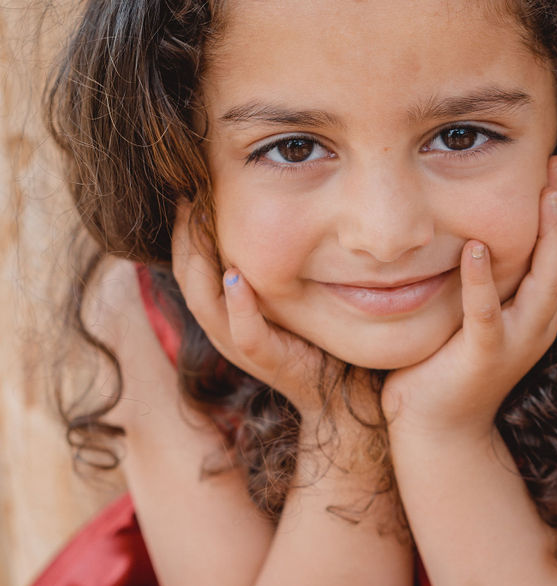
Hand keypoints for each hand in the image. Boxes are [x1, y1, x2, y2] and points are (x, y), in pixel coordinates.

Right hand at [171, 200, 340, 424]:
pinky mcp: (270, 362)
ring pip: (206, 305)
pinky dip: (239, 307)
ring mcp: (245, 348)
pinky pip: (246, 335)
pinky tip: (237, 277)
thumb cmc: (316, 338)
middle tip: (189, 198)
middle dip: (185, 239)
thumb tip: (270, 214)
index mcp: (226, 312)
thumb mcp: (287, 295)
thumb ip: (271, 266)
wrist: (342, 393)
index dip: (185, 232)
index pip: (191, 267)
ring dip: (202, 263)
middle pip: (189, 281)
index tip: (189, 192)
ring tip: (202, 223)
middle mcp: (227, 329)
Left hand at [381, 157, 556, 438]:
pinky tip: (475, 248)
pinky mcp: (485, 356)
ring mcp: (516, 341)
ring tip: (543, 194)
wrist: (437, 429)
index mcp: (537, 311)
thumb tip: (468, 226)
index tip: (555, 167)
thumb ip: (482, 277)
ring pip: (546, 282)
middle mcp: (538, 324)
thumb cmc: (446, 366)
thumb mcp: (473, 312)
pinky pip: (487, 314)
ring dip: (547, 235)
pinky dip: (482, 280)